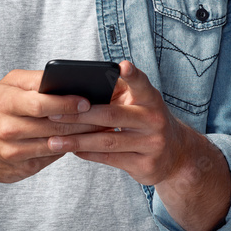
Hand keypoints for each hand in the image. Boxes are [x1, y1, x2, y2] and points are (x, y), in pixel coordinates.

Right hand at [0, 69, 105, 183]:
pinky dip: (67, 149)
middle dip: (82, 120)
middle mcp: (6, 129)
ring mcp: (12, 152)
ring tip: (101, 128)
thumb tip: (68, 80)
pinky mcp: (20, 169)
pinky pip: (50, 158)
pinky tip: (81, 142)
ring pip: (55, 144)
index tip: (87, 101)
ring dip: (81, 136)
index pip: (40, 103)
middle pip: (52, 126)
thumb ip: (35, 80)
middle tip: (105, 115)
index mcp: (4, 103)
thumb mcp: (7, 86)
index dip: (66, 103)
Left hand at [44, 60, 230, 230]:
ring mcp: (152, 144)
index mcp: (151, 99)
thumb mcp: (141, 104)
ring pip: (107, 141)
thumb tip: (78, 86)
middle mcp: (154, 120)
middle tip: (53, 113)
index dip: (133, 75)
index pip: (141, 84)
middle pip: (112, 116)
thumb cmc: (147, 121)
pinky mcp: (145, 165)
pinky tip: (72, 150)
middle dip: (80, 115)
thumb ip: (118, 93)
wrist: (177, 155)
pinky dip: (88, 154)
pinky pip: (110, 158)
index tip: (122, 65)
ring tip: (54, 140)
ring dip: (77, 141)